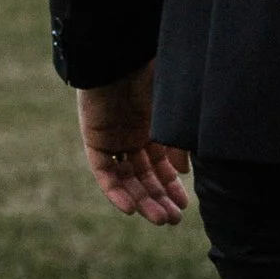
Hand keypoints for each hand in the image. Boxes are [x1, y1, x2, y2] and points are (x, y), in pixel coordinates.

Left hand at [76, 63, 191, 225]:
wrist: (120, 57)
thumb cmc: (150, 77)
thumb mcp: (172, 113)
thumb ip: (177, 143)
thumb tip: (183, 172)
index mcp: (152, 127)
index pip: (161, 166)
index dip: (172, 186)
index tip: (185, 206)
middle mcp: (132, 136)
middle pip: (144, 176)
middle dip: (159, 199)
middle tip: (172, 221)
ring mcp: (113, 140)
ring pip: (126, 179)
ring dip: (141, 200)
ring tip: (159, 220)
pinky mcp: (94, 140)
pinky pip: (104, 172)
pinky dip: (115, 191)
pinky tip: (130, 209)